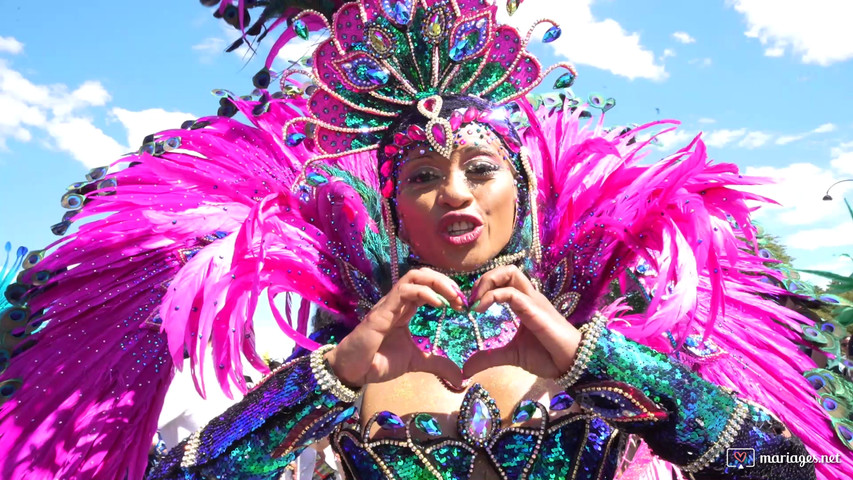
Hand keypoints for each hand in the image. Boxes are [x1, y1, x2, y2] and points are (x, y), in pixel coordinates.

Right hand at [326, 268, 466, 387]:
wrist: (354, 371)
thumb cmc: (379, 362)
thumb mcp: (416, 362)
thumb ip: (437, 365)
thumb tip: (461, 377)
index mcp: (406, 309)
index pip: (428, 285)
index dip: (447, 290)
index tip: (463, 306)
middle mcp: (398, 301)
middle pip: (423, 274)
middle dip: (445, 281)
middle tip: (460, 299)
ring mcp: (390, 303)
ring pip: (414, 275)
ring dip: (438, 282)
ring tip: (452, 299)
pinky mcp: (382, 311)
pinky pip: (404, 291)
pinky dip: (425, 292)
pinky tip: (438, 304)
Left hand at [463, 264, 581, 378]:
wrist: (570, 364)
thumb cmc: (547, 356)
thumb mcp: (511, 355)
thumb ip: (489, 358)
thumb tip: (466, 368)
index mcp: (523, 303)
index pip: (504, 280)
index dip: (483, 287)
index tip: (470, 306)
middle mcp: (529, 297)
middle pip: (507, 270)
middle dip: (485, 278)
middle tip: (471, 299)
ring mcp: (533, 301)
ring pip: (511, 273)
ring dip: (488, 281)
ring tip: (476, 301)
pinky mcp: (535, 309)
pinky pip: (512, 293)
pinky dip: (492, 296)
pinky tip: (481, 309)